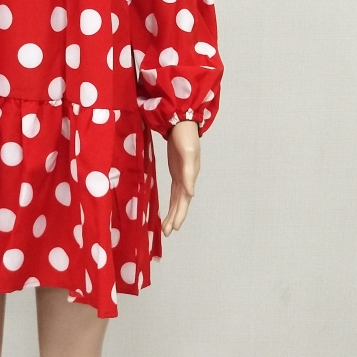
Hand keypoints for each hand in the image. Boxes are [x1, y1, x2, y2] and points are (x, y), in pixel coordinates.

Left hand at [161, 119, 199, 235]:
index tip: (175, 227)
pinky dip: (173, 202)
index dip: (180, 213)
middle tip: (167, 233)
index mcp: (189, 176)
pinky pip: (175, 192)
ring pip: (178, 199)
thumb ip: (188, 173)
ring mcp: (182, 176)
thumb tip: (189, 194)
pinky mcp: (176, 172)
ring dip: (173, 213)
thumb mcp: (187, 154)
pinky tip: (170, 210)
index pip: (184, 200)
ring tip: (166, 228)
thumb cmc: (185, 137)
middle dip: (175, 218)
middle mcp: (187, 179)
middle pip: (181, 203)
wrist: (181, 123)